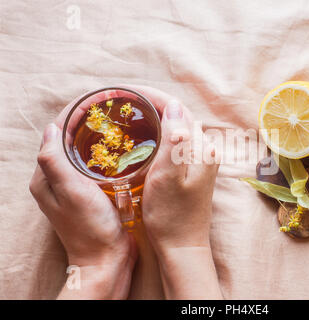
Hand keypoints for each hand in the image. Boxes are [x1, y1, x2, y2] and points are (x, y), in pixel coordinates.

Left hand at [29, 106, 136, 299]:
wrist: (107, 260)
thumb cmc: (90, 228)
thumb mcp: (70, 191)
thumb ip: (54, 160)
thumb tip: (51, 128)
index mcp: (46, 179)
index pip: (54, 136)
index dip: (71, 116)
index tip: (94, 103)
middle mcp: (57, 182)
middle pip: (68, 143)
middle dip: (85, 125)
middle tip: (110, 112)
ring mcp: (74, 189)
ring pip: (83, 154)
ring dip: (96, 139)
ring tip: (117, 126)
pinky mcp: (91, 195)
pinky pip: (94, 168)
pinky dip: (104, 155)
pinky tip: (121, 151)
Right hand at [140, 96, 221, 298]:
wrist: (183, 246)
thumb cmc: (173, 216)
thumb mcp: (168, 177)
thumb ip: (174, 141)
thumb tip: (174, 106)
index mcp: (201, 149)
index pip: (178, 110)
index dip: (153, 96)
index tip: (128, 92)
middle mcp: (205, 151)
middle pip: (178, 116)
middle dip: (152, 103)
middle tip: (124, 102)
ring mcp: (200, 161)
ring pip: (177, 128)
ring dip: (156, 117)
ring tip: (130, 114)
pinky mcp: (193, 170)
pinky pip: (176, 143)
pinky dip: (159, 134)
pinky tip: (144, 138)